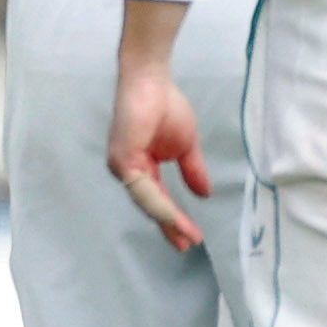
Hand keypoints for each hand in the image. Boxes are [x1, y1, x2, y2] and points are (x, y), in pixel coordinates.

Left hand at [107, 53, 210, 252]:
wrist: (151, 80)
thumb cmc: (165, 105)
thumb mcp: (186, 146)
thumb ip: (192, 171)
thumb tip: (205, 194)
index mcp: (141, 169)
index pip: (158, 200)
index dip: (174, 219)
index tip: (191, 238)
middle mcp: (127, 172)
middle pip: (150, 207)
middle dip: (170, 227)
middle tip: (187, 246)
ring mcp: (122, 167)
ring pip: (147, 203)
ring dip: (168, 221)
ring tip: (187, 237)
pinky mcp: (122, 161)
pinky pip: (144, 190)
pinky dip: (160, 205)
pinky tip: (174, 217)